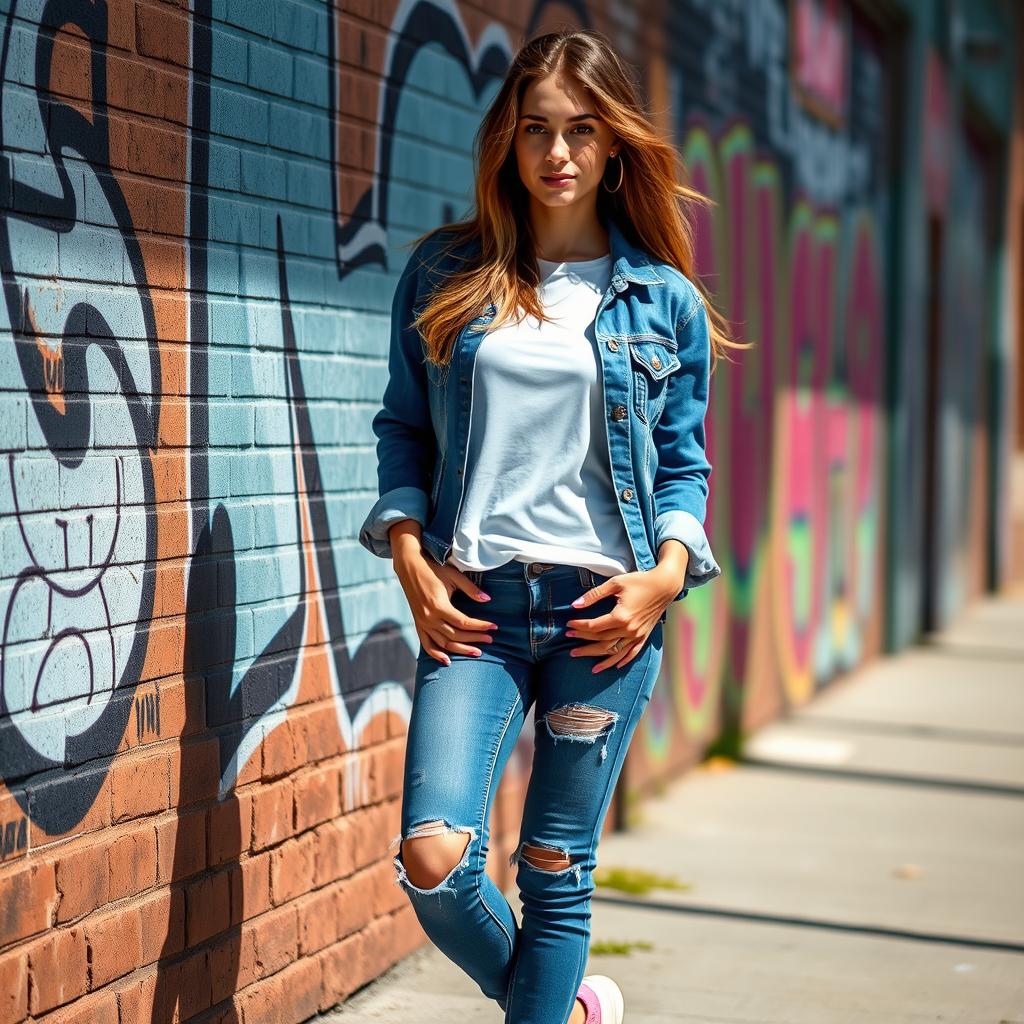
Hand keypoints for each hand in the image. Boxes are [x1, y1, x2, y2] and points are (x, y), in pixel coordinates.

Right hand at [394, 547, 497, 665]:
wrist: (409, 566)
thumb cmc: (433, 569)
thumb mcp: (453, 576)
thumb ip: (470, 589)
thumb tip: (487, 599)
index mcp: (438, 605)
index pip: (464, 622)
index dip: (480, 626)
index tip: (494, 627)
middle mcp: (429, 617)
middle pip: (455, 635)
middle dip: (475, 639)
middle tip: (490, 640)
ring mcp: (422, 622)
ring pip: (443, 643)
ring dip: (461, 649)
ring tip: (477, 651)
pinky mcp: (418, 624)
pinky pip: (426, 644)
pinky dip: (436, 654)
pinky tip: (448, 661)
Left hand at [565, 566, 679, 672]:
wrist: (664, 586)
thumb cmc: (640, 581)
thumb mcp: (615, 583)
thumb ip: (594, 595)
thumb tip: (575, 605)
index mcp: (620, 616)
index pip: (594, 626)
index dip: (579, 626)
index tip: (568, 625)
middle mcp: (629, 629)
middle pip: (601, 641)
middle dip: (583, 642)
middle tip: (569, 642)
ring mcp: (637, 635)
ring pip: (614, 651)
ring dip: (598, 658)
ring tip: (583, 659)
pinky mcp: (644, 636)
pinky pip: (631, 653)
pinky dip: (621, 661)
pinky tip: (612, 666)